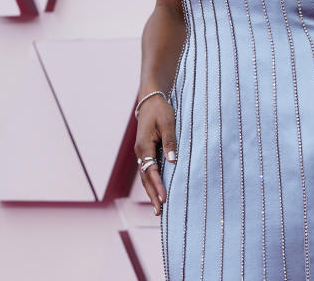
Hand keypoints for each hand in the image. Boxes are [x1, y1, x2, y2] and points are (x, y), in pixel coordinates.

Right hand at [135, 95, 176, 215]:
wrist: (150, 101)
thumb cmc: (160, 110)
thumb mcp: (168, 122)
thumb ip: (170, 141)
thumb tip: (172, 161)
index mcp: (144, 146)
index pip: (151, 171)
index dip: (158, 186)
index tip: (164, 199)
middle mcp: (140, 152)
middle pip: (146, 178)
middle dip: (152, 195)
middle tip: (159, 212)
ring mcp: (142, 153)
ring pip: (146, 176)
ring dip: (151, 191)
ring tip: (158, 208)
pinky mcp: (146, 151)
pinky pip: (148, 170)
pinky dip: (152, 182)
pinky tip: (157, 191)